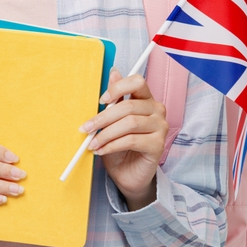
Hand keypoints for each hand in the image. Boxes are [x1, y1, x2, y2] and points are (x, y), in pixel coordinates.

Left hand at [79, 68, 167, 210]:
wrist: (126, 174)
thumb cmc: (118, 146)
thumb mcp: (111, 121)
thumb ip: (114, 99)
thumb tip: (113, 71)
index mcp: (146, 99)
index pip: (137, 82)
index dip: (118, 88)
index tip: (101, 101)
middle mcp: (157, 110)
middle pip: (128, 106)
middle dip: (103, 118)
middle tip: (86, 128)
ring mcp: (160, 127)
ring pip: (130, 123)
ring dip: (106, 134)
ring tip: (92, 143)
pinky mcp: (158, 145)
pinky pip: (132, 140)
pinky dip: (112, 145)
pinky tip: (101, 150)